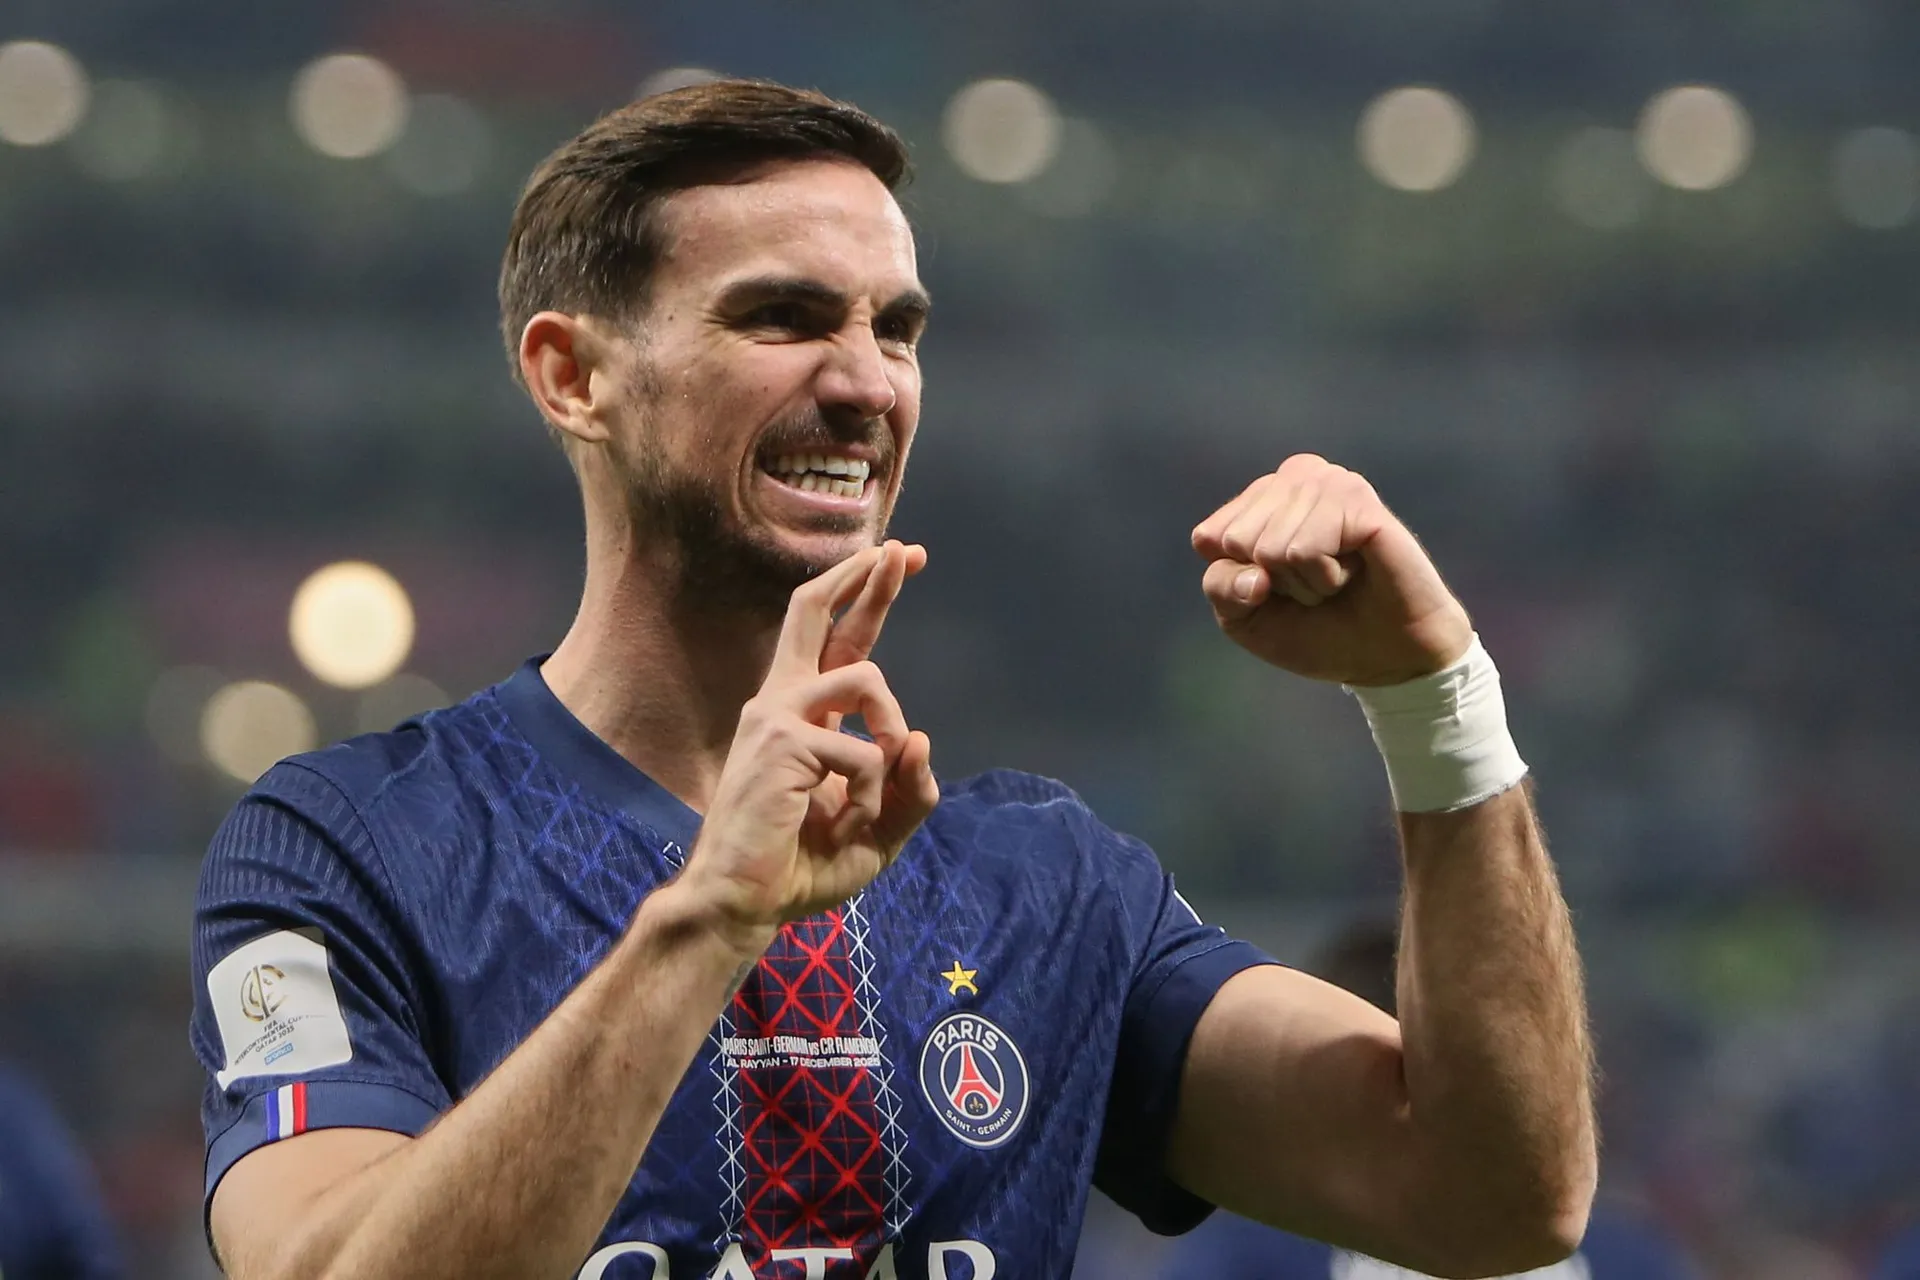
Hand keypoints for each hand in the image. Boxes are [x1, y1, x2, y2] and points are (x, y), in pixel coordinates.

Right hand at [678, 541, 938, 950]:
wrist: (743, 905)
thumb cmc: (800, 869)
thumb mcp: (877, 831)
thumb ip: (908, 790)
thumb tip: (922, 740)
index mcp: (801, 717)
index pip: (835, 640)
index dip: (866, 595)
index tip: (899, 556)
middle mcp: (781, 703)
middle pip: (815, 612)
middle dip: (866, 579)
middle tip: (904, 551)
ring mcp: (775, 716)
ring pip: (867, 677)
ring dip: (892, 735)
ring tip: (873, 796)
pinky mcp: (781, 741)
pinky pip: (866, 752)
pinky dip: (873, 797)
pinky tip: (846, 826)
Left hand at [1190, 454, 1472, 685]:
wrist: (1386, 656)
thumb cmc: (1317, 630)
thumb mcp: (1245, 618)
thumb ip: (1221, 587)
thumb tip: (1254, 570)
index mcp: (1261, 496)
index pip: (1209, 538)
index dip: (1239, 582)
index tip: (1280, 589)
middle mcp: (1295, 477)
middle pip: (1236, 540)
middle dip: (1274, 581)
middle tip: (1316, 584)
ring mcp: (1328, 482)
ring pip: (1270, 547)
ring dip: (1304, 583)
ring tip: (1338, 579)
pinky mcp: (1357, 499)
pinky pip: (1304, 549)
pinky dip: (1325, 578)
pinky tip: (1355, 570)